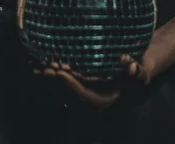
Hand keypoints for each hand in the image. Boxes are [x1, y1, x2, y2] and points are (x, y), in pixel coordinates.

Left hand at [32, 55, 150, 111]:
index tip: (60, 72)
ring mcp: (80, 103)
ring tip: (34, 66)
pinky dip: (47, 81)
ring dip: (47, 82)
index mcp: (104, 104)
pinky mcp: (73, 96)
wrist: (131, 83)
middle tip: (43, 68)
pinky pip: (57, 90)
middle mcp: (90, 107)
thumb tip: (131, 66)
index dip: (71, 85)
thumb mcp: (140, 74)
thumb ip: (137, 72)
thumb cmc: (135, 77)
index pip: (84, 97)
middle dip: (55, 83)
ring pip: (59, 95)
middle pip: (67, 97)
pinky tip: (36, 67)